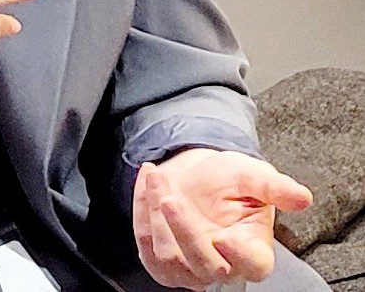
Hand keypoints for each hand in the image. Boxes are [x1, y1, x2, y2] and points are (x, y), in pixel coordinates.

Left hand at [132, 148, 312, 288]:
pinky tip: (146, 182)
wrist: (195, 175)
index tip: (224, 237)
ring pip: (170, 257)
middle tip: (170, 198)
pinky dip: (140, 211)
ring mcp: (191, 269)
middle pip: (205, 264)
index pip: (252, 265)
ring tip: (157, 175)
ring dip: (156, 213)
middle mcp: (224, 266)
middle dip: (184, 230)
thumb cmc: (227, 180)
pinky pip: (146, 246)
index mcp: (254, 250)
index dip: (239, 255)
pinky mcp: (163, 263)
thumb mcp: (251, 174)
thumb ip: (274, 186)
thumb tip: (302, 197)